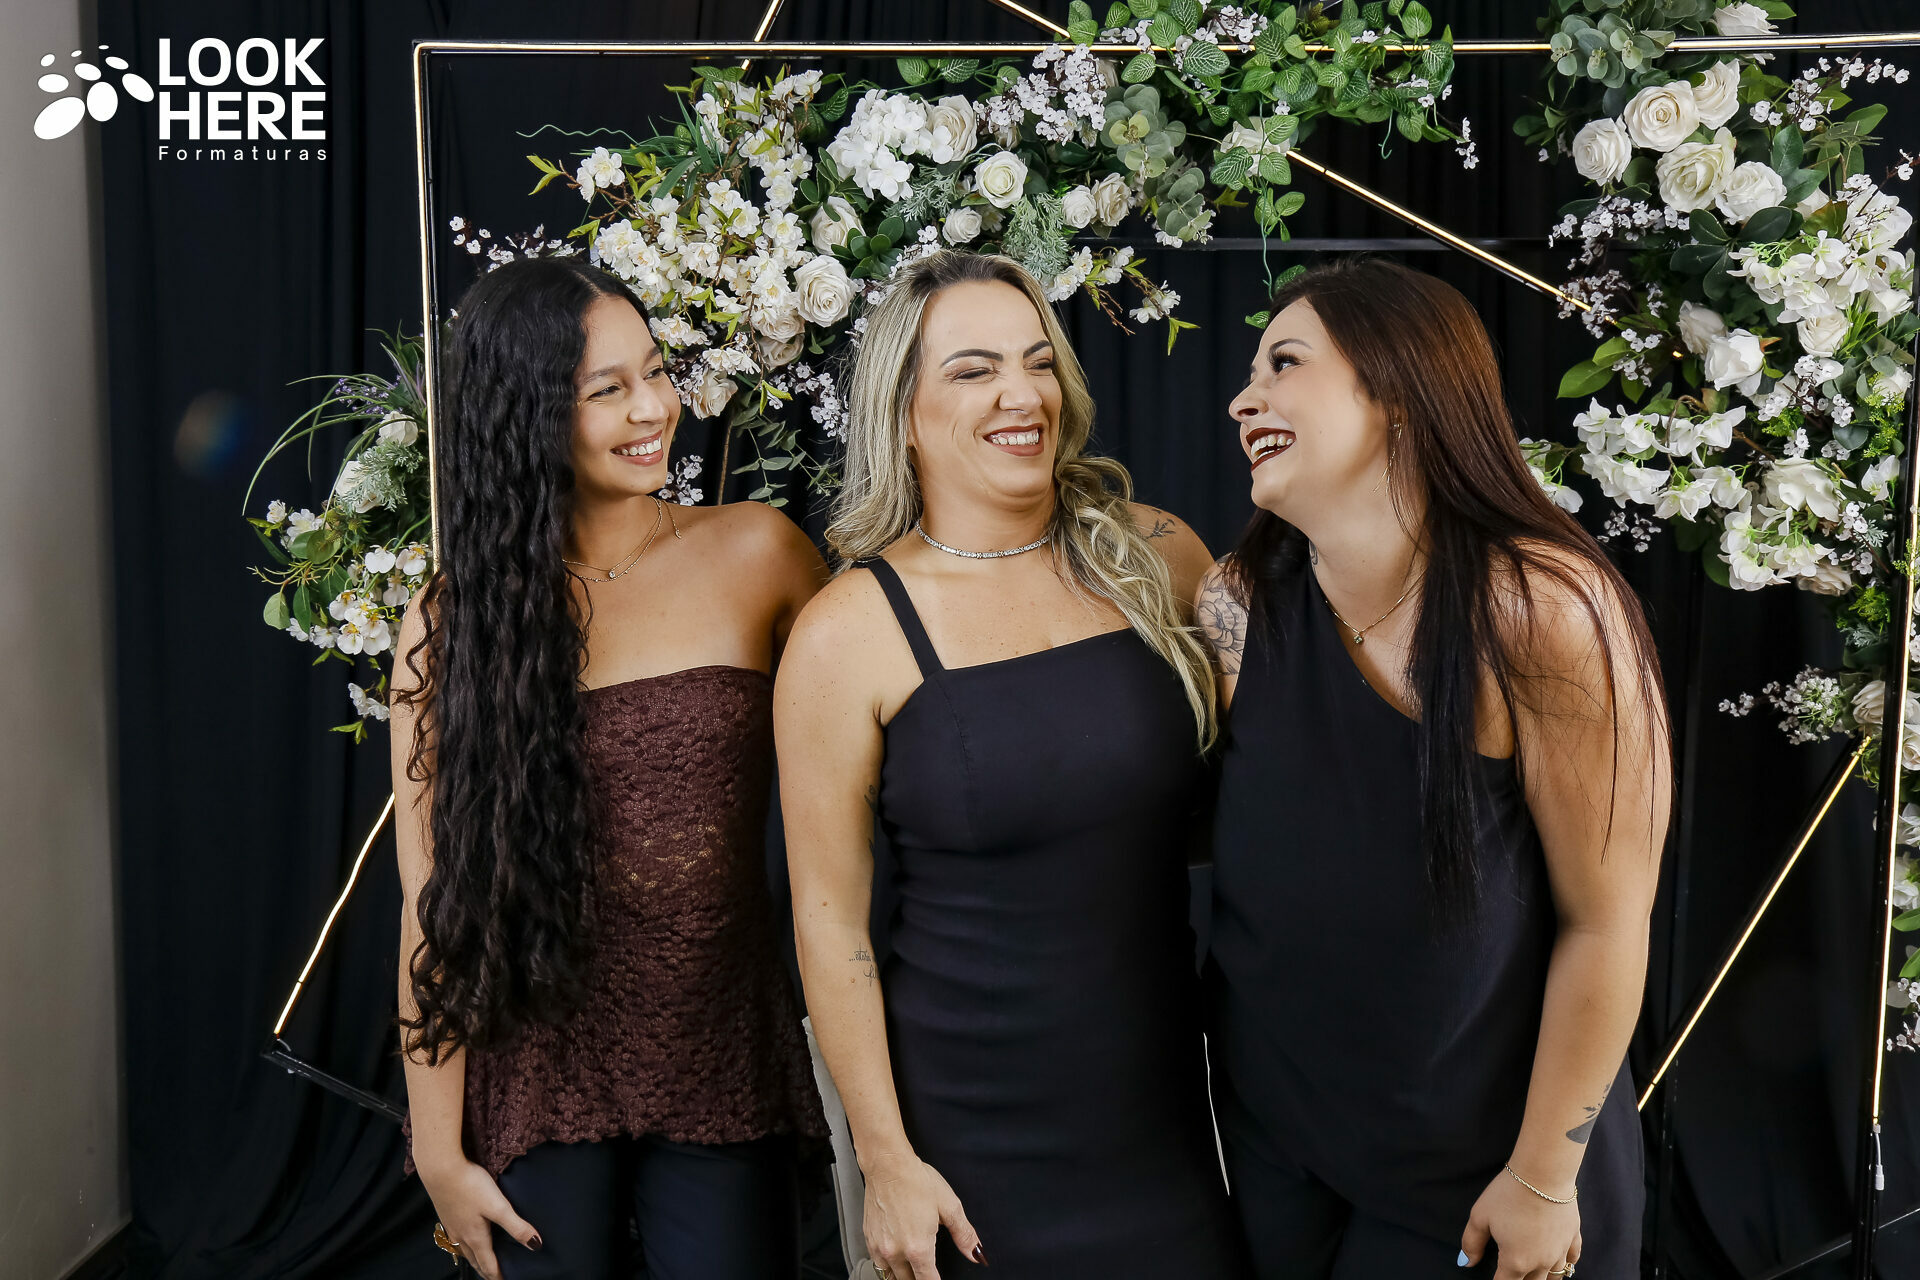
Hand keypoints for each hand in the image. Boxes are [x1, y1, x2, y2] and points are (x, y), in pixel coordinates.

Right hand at [418, 1156, 543, 1279]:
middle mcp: (461, 1236)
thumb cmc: (470, 1186)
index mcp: (476, 1237)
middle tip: (496, 1276)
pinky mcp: (446, 1214)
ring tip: (483, 1261)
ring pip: (464, 1250)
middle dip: (486, 1271)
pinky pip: (457, 1239)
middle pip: (475, 1261)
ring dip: (475, 1259)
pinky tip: (467, 1237)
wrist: (440, 1168)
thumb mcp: (498, 1206)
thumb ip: (516, 1226)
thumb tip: (535, 1245)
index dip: (498, 1276)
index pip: (488, 1265)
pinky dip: (466, 1246)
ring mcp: (451, 1226)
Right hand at [861, 1150, 985, 1278]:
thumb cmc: (916, 1181)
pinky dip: (888, 1267)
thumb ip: (965, 1235)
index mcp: (918, 1248)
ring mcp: (880, 1247)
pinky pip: (879, 1265)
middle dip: (921, 1279)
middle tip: (928, 1271)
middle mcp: (896, 1252)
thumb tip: (976, 1254)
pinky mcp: (869, 1240)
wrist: (888, 1165)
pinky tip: (897, 1258)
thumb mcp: (949, 1206)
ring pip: (891, 1277)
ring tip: (913, 1269)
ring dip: (904, 1276)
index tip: (939, 1279)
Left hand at [1460, 1169, 1579, 1279]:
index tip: (1495, 1278)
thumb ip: (1471, 1243)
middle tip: (1512, 1274)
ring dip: (1542, 1278)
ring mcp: (1560, 1251)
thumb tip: (1467, 1262)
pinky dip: (1565, 1264)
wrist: (1543, 1174)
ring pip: (1554, 1277)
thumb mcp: (1480, 1216)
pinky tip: (1559, 1261)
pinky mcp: (1573, 1237)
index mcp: (1516, 1261)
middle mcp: (1541, 1262)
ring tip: (1533, 1275)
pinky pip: (1572, 1259)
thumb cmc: (1509, 1193)